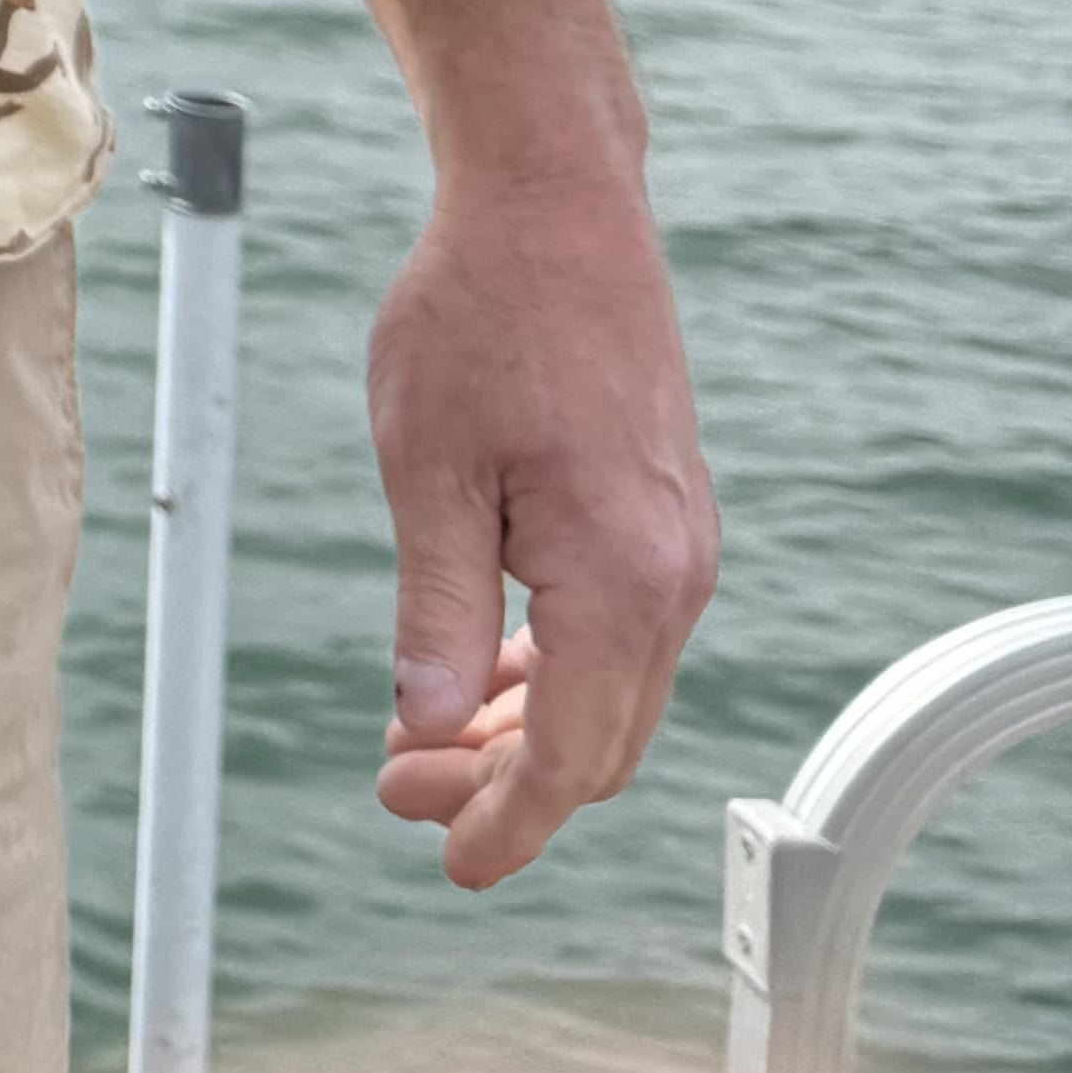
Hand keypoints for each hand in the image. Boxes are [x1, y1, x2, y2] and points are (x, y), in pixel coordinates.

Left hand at [364, 167, 714, 888]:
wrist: (554, 207)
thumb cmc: (477, 318)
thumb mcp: (426, 469)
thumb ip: (432, 610)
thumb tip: (427, 726)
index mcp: (618, 579)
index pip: (569, 758)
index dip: (504, 825)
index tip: (445, 864)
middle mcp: (672, 576)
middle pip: (597, 743)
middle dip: (500, 785)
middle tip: (394, 787)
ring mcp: (678, 546)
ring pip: (609, 694)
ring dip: (521, 730)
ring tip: (417, 739)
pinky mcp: (662, 517)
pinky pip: (615, 634)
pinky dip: (549, 670)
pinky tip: (476, 668)